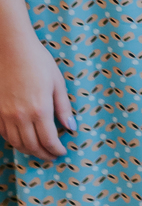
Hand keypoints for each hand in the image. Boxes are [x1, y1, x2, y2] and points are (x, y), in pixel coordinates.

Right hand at [0, 33, 75, 159]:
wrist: (11, 49)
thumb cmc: (38, 62)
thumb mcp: (57, 83)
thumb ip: (64, 108)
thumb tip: (71, 128)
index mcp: (40, 110)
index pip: (49, 140)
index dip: (56, 150)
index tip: (62, 152)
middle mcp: (21, 116)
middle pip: (32, 146)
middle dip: (44, 154)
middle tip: (52, 156)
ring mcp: (6, 115)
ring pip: (16, 143)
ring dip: (29, 150)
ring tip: (38, 151)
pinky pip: (4, 134)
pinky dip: (14, 141)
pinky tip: (22, 140)